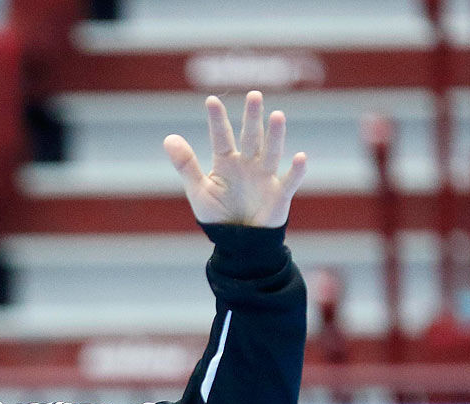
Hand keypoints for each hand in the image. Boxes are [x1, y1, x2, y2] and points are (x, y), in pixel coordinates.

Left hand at [163, 90, 309, 228]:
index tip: (211, 101)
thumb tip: (168, 138)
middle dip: (252, 117)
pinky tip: (300, 157)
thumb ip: (185, 165)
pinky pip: (290, 181)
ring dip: (275, 135)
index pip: (221, 137)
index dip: (217, 120)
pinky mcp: (280, 195)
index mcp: (226, 162)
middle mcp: (248, 164)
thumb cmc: (217, 215)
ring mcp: (265, 177)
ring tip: (277, 115)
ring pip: (271, 152)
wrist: (238, 243)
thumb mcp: (198, 190)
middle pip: (250, 137)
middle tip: (254, 95)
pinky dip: (296, 171)